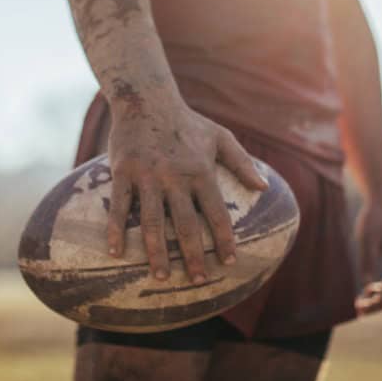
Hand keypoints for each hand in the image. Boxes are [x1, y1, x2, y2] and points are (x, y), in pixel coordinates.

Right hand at [106, 95, 266, 283]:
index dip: (225, 239)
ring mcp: (147, 176)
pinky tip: (116, 253)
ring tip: (161, 278)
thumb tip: (265, 188)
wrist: (145, 98)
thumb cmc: (187, 121)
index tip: (230, 262)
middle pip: (185, 225)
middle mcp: (175, 176)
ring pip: (152, 222)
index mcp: (201, 170)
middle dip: (194, 256)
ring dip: (157, 253)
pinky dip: (116, 230)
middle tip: (198, 282)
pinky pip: (119, 207)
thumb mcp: (220, 136)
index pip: (216, 212)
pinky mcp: (123, 172)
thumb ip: (242, 162)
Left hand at [354, 199, 381, 314]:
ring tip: (361, 303)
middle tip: (358, 311)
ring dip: (380, 298)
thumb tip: (366, 288)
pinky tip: (369, 289)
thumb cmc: (374, 218)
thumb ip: (367, 263)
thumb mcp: (366, 240)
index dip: (377, 305)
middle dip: (378, 305)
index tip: (360, 310)